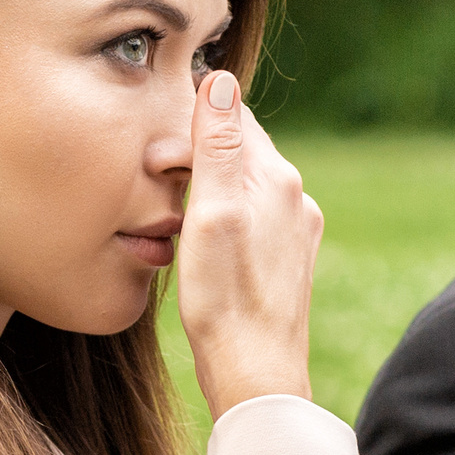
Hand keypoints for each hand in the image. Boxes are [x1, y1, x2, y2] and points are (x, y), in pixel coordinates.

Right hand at [177, 70, 319, 419]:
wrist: (257, 373)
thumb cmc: (224, 299)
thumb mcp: (209, 214)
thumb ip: (214, 145)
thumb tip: (218, 81)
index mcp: (275, 177)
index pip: (233, 115)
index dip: (187, 124)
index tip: (155, 157)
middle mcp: (297, 196)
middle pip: (239, 148)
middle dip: (195, 154)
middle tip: (156, 186)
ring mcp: (298, 228)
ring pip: (245, 183)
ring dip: (209, 187)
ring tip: (176, 217)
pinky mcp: (292, 257)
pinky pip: (253, 216)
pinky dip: (224, 216)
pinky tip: (204, 244)